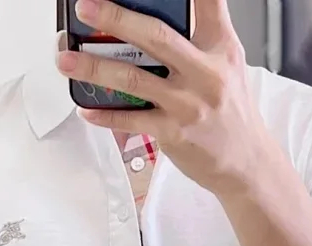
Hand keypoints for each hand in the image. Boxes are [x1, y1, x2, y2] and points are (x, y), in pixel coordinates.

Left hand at [57, 0, 266, 195]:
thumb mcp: (228, 63)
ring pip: (133, 79)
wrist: (245, 164)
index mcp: (220, 48)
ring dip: (94, 67)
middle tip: (87, 8)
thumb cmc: (231, 112)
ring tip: (66, 59)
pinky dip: (105, 114)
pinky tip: (86, 108)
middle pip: (155, 36)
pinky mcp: (173, 133)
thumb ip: (203, 33)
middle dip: (116, 18)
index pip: (207, 3)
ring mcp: (187, 105)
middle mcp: (204, 73)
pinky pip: (131, 120)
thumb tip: (167, 12)